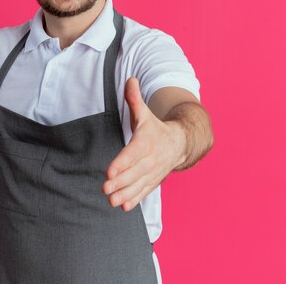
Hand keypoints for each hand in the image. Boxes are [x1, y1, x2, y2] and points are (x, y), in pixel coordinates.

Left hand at [103, 77, 186, 210]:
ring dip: (125, 194)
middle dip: (120, 182)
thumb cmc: (154, 127)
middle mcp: (151, 158)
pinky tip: (124, 206)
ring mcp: (153, 171)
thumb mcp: (144, 112)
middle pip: (134, 172)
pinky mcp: (153, 180)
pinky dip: (135, 199)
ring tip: (112, 201)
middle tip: (105, 189)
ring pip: (139, 184)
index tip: (110, 171)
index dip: (122, 163)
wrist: (180, 142)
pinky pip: (144, 191)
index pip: (133, 153)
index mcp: (147, 141)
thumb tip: (130, 79)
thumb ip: (134, 98)